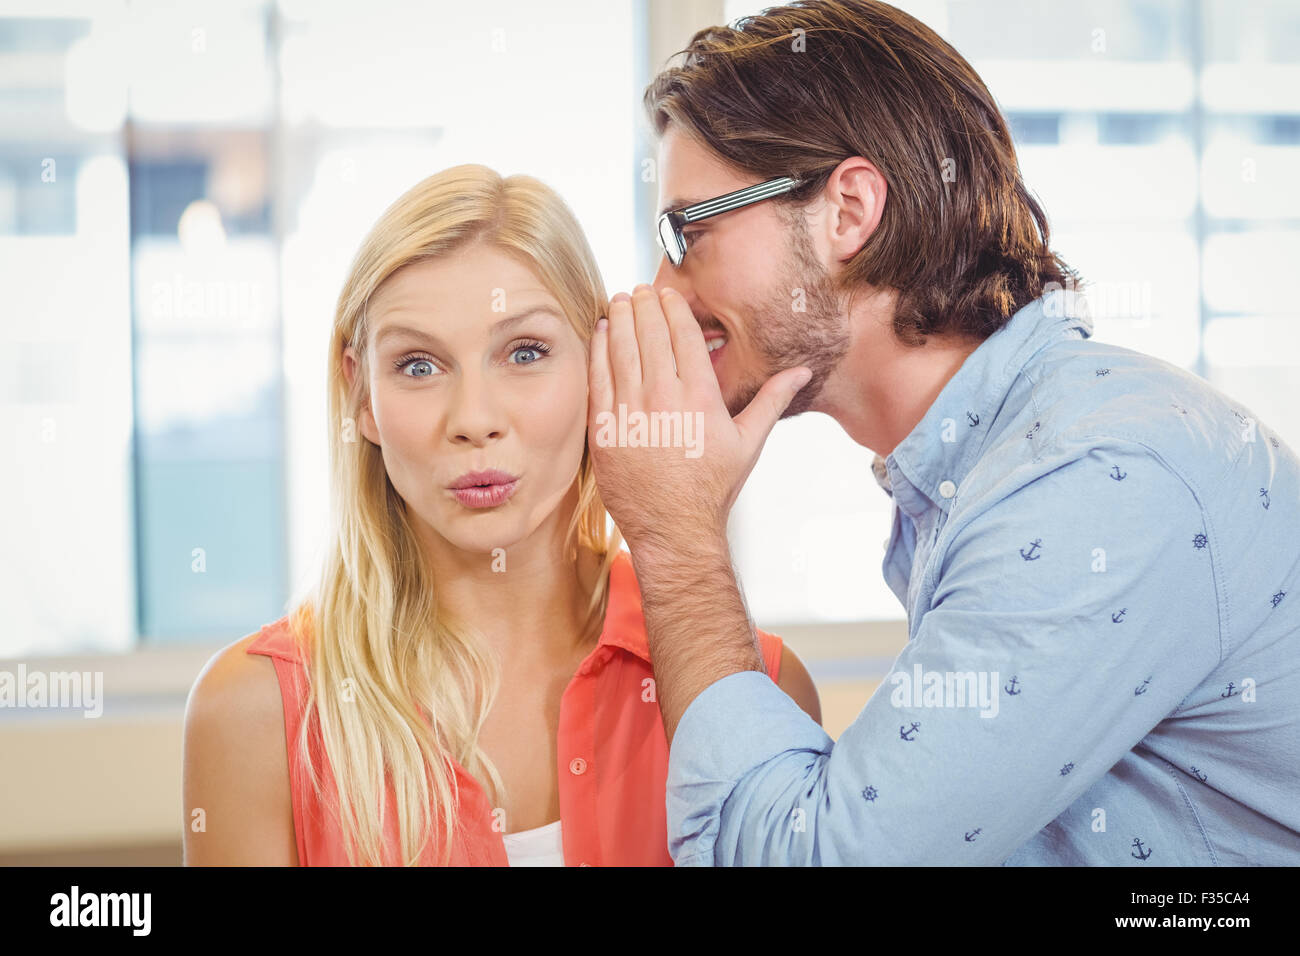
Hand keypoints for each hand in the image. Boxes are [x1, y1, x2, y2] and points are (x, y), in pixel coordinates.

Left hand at [587, 284, 811, 552]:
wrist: (674, 529)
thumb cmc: (711, 490)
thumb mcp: (748, 443)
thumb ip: (772, 400)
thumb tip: (801, 373)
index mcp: (700, 397)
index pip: (683, 336)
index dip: (673, 309)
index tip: (667, 295)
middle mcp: (664, 399)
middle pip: (650, 335)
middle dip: (643, 306)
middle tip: (639, 291)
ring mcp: (631, 412)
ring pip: (621, 350)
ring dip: (618, 320)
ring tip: (618, 302)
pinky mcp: (605, 428)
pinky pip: (598, 378)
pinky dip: (598, 351)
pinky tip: (600, 334)